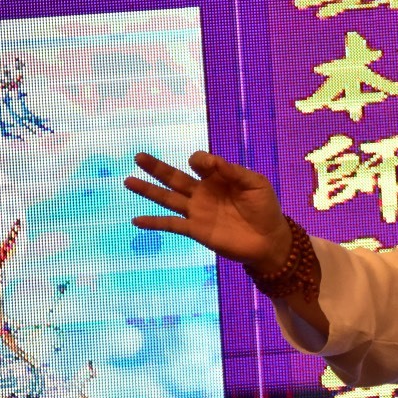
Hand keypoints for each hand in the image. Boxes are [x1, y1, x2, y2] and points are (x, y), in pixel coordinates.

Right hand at [126, 151, 290, 272]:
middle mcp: (203, 193)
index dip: (201, 160)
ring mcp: (197, 211)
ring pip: (167, 198)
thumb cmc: (265, 208)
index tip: (208, 165)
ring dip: (148, 190)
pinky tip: (136, 220)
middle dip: (157, 167)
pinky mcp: (196, 230)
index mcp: (218, 178)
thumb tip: (209, 159)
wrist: (269, 240)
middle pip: (175, 177)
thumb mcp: (255, 184)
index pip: (200, 162)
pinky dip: (153, 223)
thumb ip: (234, 171)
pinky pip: (171, 225)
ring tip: (128, 181)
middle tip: (138, 156)